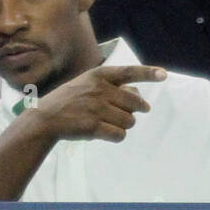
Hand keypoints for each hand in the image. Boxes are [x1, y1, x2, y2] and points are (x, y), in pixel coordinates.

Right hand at [29, 65, 165, 142]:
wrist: (45, 119)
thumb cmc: (69, 101)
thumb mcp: (87, 84)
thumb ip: (112, 86)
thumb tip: (138, 93)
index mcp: (98, 75)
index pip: (128, 72)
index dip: (148, 73)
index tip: (164, 75)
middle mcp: (99, 90)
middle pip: (135, 102)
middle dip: (134, 110)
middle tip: (125, 114)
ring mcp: (96, 108)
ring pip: (129, 121)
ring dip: (123, 125)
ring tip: (107, 123)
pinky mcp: (93, 126)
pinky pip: (120, 135)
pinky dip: (116, 137)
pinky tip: (104, 134)